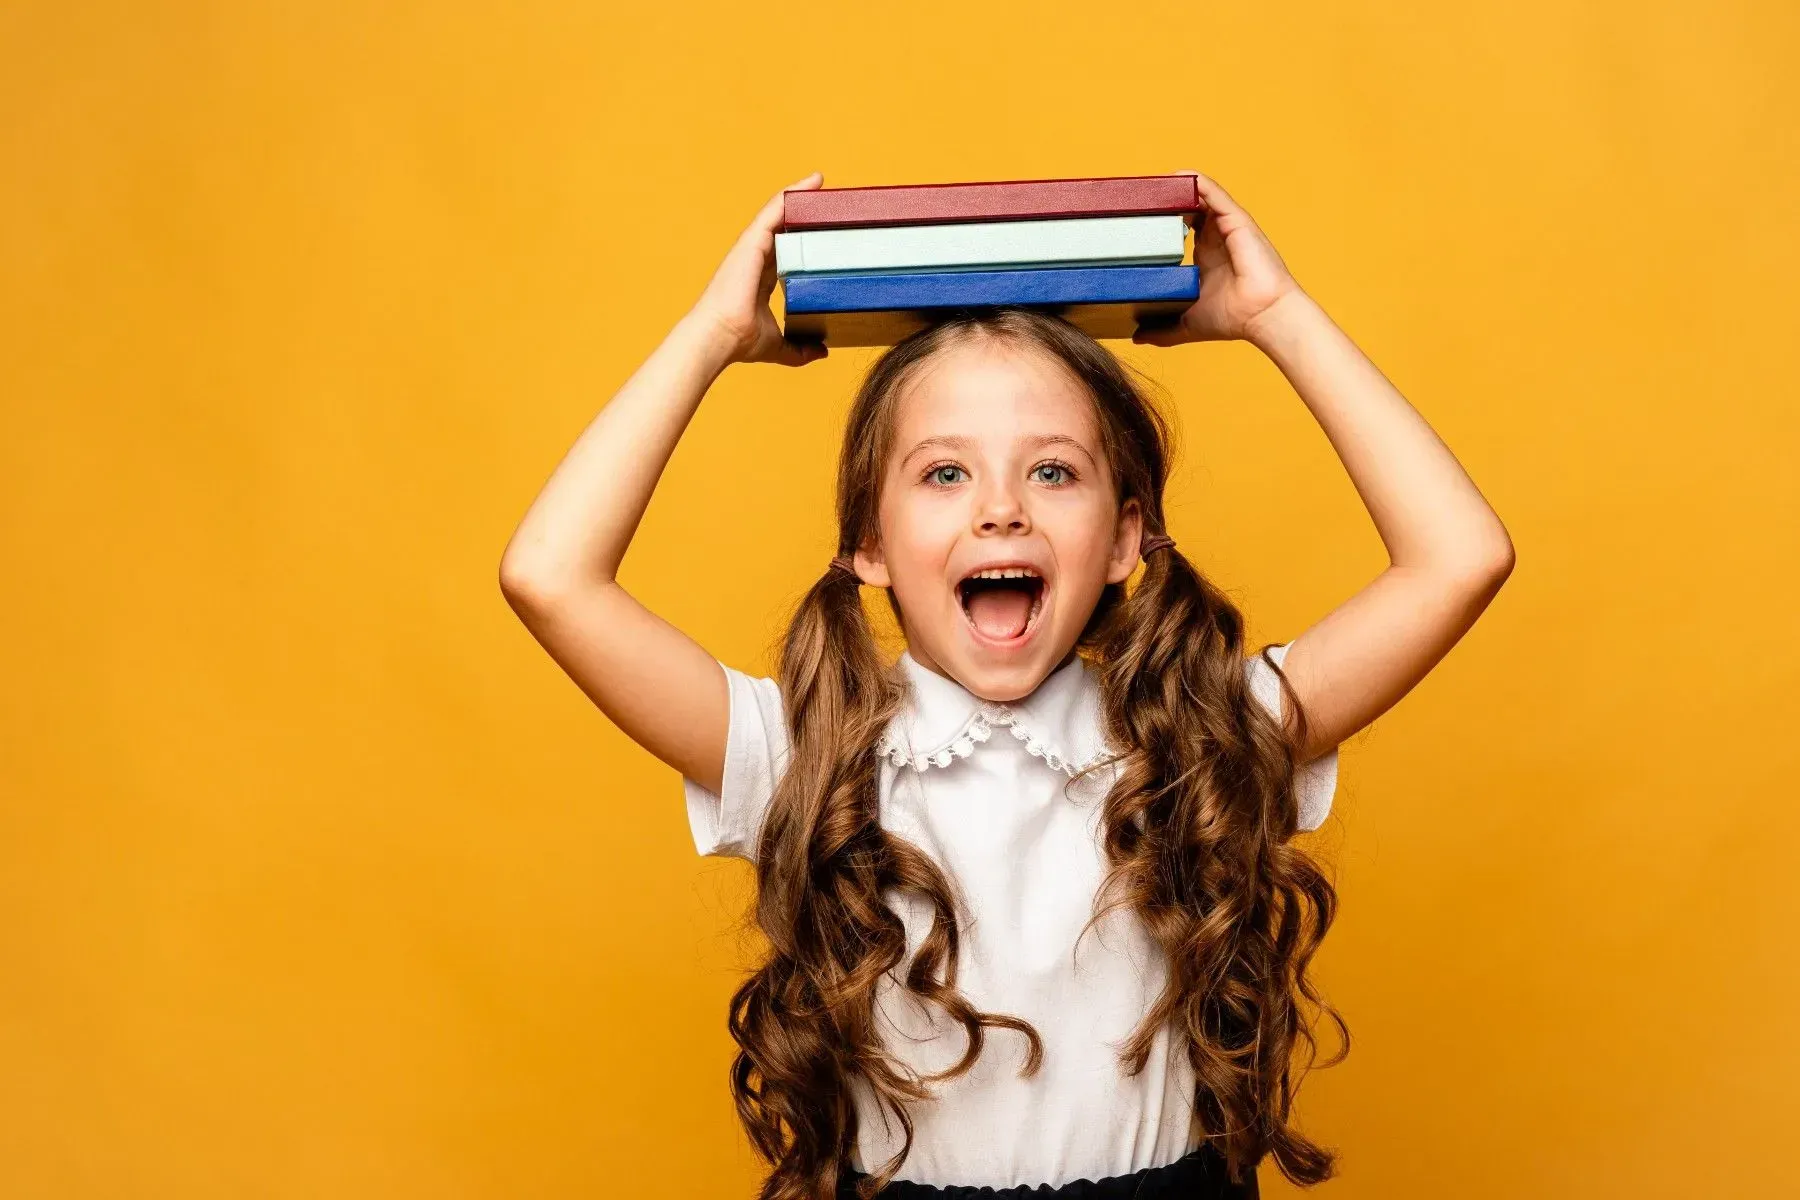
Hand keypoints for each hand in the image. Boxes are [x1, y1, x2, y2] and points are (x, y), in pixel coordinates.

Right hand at [689, 172, 828, 366]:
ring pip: (776, 214)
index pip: (784, 251)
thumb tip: (822, 352)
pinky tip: (808, 184)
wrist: (720, 337)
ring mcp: (751, 249)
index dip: (800, 238)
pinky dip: (789, 196)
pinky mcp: (750, 243)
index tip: (819, 228)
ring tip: (819, 181)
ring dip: (797, 196)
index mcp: (760, 279)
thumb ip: (799, 349)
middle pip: (782, 228)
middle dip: (802, 212)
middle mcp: (755, 259)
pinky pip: (772, 212)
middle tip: (828, 200)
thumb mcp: (779, 345)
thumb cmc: (740, 342)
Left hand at [1133, 171, 1303, 346]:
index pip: (1181, 227)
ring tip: (1150, 182)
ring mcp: (1227, 227)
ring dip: (1176, 187)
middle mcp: (1217, 237)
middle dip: (1164, 199)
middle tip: (1136, 196)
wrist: (1264, 316)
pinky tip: (1179, 175)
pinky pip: (1214, 194)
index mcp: (1206, 255)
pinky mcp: (1236, 221)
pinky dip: (1198, 183)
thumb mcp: (1187, 324)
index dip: (1161, 218)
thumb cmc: (1235, 319)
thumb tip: (1137, 337)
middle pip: (1187, 207)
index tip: (1136, 215)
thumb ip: (1163, 330)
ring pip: (1199, 196)